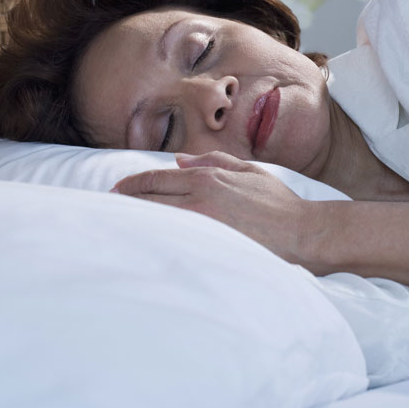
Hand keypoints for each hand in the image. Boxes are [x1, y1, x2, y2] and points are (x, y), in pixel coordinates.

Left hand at [111, 151, 315, 265]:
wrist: (301, 234)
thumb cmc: (278, 203)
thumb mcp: (248, 171)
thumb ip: (213, 161)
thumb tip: (180, 160)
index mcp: (207, 177)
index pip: (157, 179)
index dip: (133, 185)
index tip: (117, 191)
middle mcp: (198, 198)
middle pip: (149, 199)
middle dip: (125, 202)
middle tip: (107, 208)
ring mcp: (200, 224)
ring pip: (155, 220)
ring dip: (135, 222)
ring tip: (117, 227)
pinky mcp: (206, 247)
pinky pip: (170, 242)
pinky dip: (153, 240)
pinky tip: (141, 245)